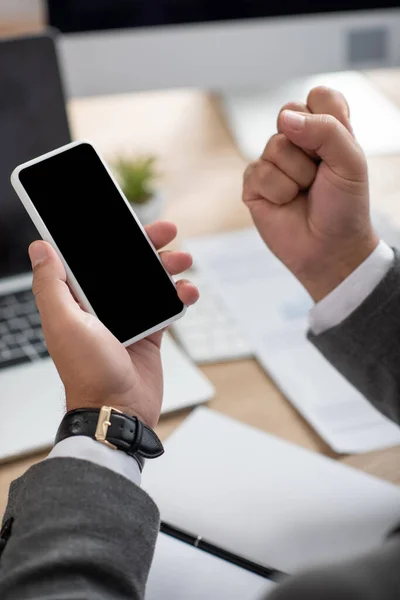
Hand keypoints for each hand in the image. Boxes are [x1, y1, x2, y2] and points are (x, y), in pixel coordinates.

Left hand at [29, 221, 198, 427]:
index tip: (129, 221)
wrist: (117, 411)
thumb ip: (51, 285)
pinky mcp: (149, 335)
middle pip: (126, 266)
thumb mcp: (64, 323)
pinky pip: (167, 307)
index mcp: (77, 301)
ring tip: (184, 259)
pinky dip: (180, 296)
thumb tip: (39, 248)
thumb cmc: (88, 372)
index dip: (111, 238)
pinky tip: (187, 291)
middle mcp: (101, 308)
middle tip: (167, 232)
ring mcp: (127, 320)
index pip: (94, 259)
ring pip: (150, 283)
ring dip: (168, 267)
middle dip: (148, 246)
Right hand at [243, 87, 378, 301]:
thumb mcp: (351, 162)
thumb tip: (286, 119)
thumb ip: (326, 130)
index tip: (336, 148)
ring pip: (275, 146)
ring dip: (297, 175)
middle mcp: (296, 141)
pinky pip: (259, 172)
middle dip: (309, 148)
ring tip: (304, 193)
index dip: (327, 118)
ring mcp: (272, 161)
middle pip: (289, 114)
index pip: (318, 96)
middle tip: (319, 173)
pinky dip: (279, 192)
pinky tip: (287, 203)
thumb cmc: (344, 207)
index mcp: (325, 130)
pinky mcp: (254, 184)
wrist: (330, 249)